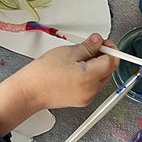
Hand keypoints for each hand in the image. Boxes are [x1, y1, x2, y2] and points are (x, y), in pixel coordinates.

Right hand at [0, 34, 119, 135]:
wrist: (29, 92)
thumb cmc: (43, 73)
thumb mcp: (68, 52)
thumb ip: (88, 46)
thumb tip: (99, 41)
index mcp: (89, 76)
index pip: (112, 61)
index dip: (109, 49)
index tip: (102, 43)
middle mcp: (91, 89)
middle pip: (108, 70)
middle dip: (103, 57)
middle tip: (90, 48)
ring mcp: (87, 97)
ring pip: (101, 77)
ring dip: (96, 66)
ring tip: (78, 60)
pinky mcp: (82, 100)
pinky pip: (93, 86)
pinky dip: (89, 76)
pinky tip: (75, 70)